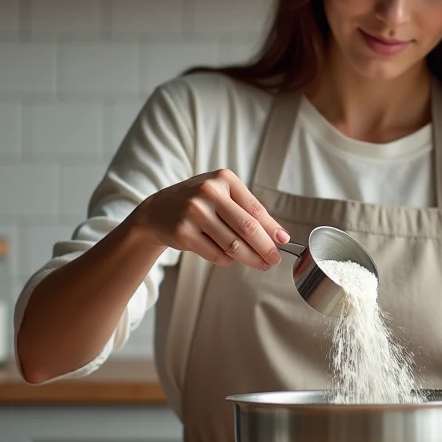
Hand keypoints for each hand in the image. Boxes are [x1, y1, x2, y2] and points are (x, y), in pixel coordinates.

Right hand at [135, 168, 289, 270]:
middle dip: (265, 248)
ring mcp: (194, 212)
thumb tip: (280, 236)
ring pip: (233, 245)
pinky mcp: (183, 232)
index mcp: (224, 179)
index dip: (272, 229)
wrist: (158, 210)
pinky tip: (229, 257)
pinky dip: (227, 260)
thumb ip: (249, 212)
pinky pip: (216, 254)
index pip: (255, 209)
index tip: (283, 242)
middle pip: (247, 228)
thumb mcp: (223, 196)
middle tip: (274, 260)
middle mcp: (208, 192)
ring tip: (259, 263)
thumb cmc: (199, 204)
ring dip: (250, 258)